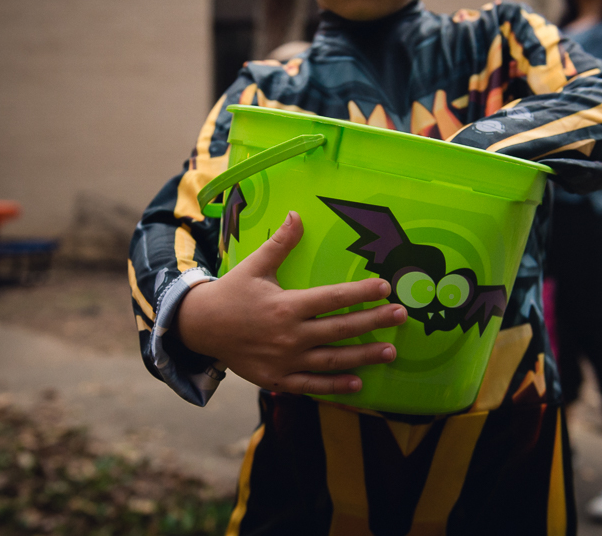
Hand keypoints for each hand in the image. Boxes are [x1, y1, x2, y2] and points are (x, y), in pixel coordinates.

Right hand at [176, 211, 406, 394]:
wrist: (200, 328)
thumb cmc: (232, 293)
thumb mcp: (255, 266)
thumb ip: (280, 244)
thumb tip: (296, 215)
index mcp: (286, 305)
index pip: (332, 298)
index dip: (360, 293)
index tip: (385, 287)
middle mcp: (289, 335)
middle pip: (340, 329)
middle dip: (374, 322)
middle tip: (401, 316)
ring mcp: (285, 360)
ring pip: (332, 360)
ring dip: (364, 356)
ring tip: (390, 352)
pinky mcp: (278, 379)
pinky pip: (312, 385)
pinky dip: (335, 385)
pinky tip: (358, 382)